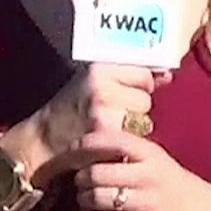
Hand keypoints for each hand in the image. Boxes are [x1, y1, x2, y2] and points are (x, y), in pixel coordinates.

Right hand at [20, 64, 171, 183]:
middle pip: (146, 97)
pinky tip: (110, 139)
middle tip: (114, 112)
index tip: (129, 91)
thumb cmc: (71, 107)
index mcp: (99, 69)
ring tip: (110, 125)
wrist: (43, 139)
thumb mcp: (93, 81)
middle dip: (136, 107)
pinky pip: (135, 137)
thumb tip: (167, 75)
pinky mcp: (106, 136)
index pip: (143, 73)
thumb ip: (129, 75)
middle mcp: (102, 88)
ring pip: (143, 118)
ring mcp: (104, 113)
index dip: (140, 85)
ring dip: (134, 125)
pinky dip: (127, 140)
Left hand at [69, 129, 210, 210]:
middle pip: (96, 173)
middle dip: (80, 177)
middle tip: (79, 180)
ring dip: (82, 199)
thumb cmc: (171, 182)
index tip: (72, 150)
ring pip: (96, 198)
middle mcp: (148, 176)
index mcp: (151, 153)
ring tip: (84, 198)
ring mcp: (147, 203)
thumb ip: (127, 151)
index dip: (84, 144)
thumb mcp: (156, 158)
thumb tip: (84, 147)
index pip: (110, 141)